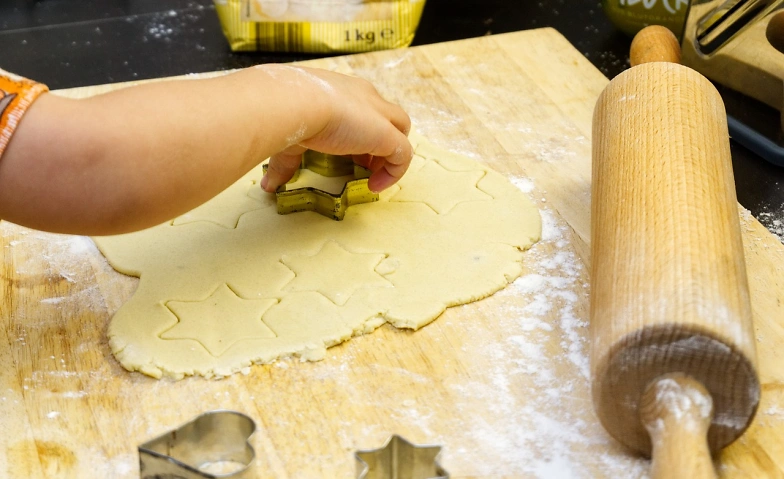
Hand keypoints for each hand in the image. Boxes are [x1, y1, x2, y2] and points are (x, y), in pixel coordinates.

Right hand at [258, 65, 412, 192]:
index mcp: (342, 90)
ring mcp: (379, 115)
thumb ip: (284, 161)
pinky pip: (403, 155)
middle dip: (377, 140)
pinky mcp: (386, 134)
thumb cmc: (285, 110)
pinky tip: (374, 186)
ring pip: (400, 131)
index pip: (362, 107)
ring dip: (388, 155)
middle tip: (359, 163)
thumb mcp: (288, 136)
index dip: (358, 131)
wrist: (294, 102)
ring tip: (370, 176)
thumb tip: (268, 184)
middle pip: (387, 116)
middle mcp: (365, 96)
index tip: (344, 153)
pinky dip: (393, 172)